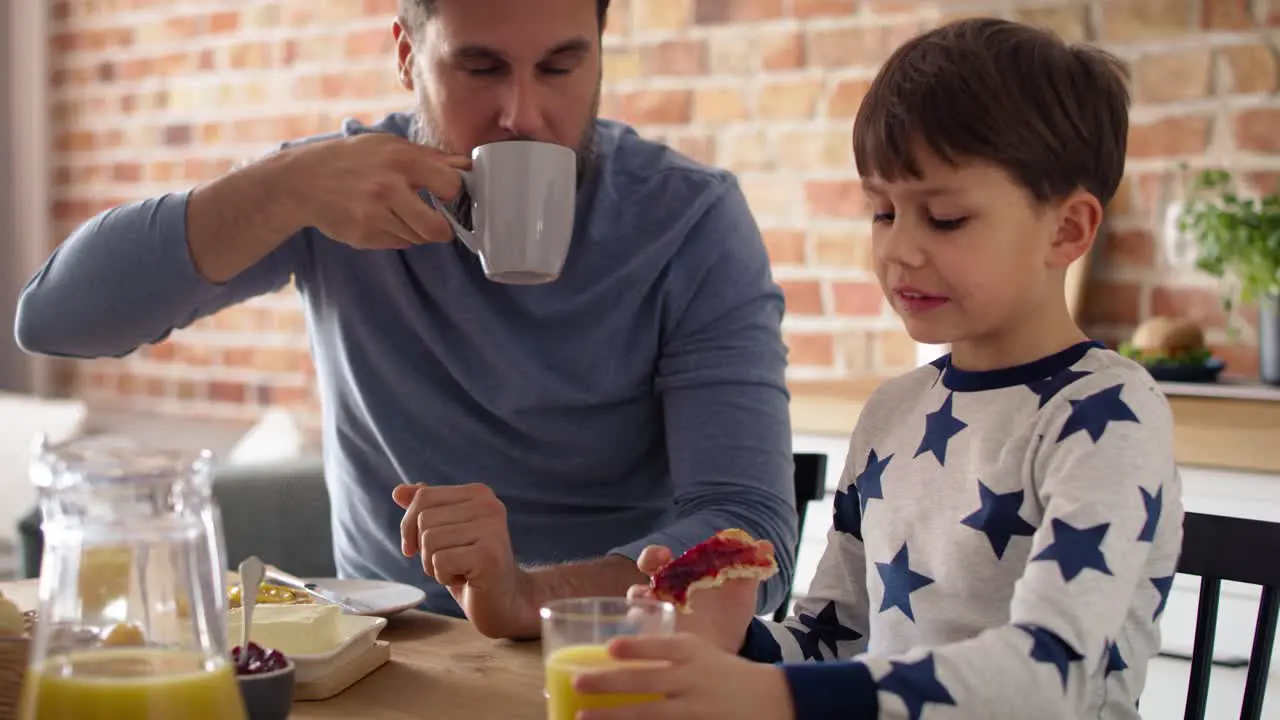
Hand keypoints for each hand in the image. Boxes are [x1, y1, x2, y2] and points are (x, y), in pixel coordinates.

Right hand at [279, 133, 470, 248]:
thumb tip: (467, 166)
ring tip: (400, 212)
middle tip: (437, 221)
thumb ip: (429, 157)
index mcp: (401, 159)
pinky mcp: (363, 236)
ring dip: (417, 230)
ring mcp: (374, 215)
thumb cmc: (351, 159)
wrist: (301, 181)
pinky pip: (398, 244)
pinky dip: (397, 235)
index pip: (451, 186)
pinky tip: (380, 218)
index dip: (454, 193)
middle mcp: (388, 188)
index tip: (447, 193)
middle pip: (437, 229)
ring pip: (418, 239)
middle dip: (443, 229)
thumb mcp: (388, 145)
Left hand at [391, 483, 537, 638]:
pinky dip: (444, 577)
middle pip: (423, 519)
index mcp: (479, 493)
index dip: (409, 526)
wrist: (505, 601)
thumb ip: (426, 509)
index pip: (423, 496)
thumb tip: (398, 491)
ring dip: (434, 565)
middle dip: (425, 549)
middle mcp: (489, 505)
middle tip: (451, 562)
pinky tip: (466, 579)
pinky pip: (439, 562)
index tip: (418, 547)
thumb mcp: (444, 534)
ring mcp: (492, 529)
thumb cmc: (470, 567)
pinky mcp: (488, 555)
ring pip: (429, 540)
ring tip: (460, 570)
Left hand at [574, 633, 794, 719]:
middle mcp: (693, 679)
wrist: (766, 700)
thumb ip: (664, 650)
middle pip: (648, 682)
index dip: (637, 648)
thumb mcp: (699, 651)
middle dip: (610, 683)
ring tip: (583, 715)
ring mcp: (695, 710)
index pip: (664, 647)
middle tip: (578, 681)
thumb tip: (613, 652)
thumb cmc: (720, 670)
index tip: (610, 648)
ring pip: (649, 714)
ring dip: (614, 716)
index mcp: (694, 652)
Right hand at [626, 545, 762, 653]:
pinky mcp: (664, 648)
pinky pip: (647, 646)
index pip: (655, 560)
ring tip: (650, 621)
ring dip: (640, 618)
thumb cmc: (729, 611)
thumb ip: (750, 566)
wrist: (733, 645)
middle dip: (638, 591)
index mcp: (677, 578)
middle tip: (648, 591)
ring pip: (638, 619)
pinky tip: (659, 645)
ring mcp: (660, 625)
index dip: (653, 555)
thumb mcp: (740, 589)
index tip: (662, 555)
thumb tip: (766, 544)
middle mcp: (663, 599)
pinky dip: (646, 645)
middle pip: (638, 590)